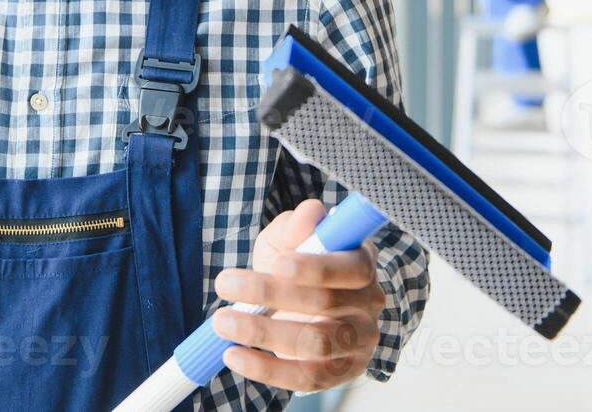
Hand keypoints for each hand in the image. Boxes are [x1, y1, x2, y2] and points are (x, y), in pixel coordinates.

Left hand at [212, 199, 385, 393]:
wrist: (294, 307)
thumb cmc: (293, 266)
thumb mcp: (287, 240)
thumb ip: (295, 227)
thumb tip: (309, 213)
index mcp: (362, 263)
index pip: (352, 267)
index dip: (317, 267)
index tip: (277, 263)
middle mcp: (368, 304)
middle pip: (326, 303)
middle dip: (269, 293)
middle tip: (224, 284)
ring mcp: (357, 342)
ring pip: (316, 344)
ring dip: (262, 333)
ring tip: (223, 321)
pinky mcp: (339, 373)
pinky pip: (305, 377)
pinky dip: (264, 369)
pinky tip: (234, 355)